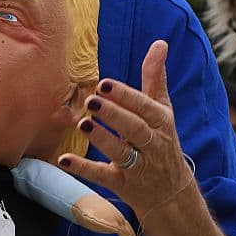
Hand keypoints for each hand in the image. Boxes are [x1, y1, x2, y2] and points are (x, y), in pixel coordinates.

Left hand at [57, 41, 192, 220]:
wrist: (171, 192)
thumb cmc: (161, 142)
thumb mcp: (163, 110)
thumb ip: (156, 78)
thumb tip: (160, 43)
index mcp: (161, 122)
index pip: (145, 107)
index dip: (125, 96)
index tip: (105, 83)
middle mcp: (152, 145)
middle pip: (134, 129)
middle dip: (114, 115)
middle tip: (92, 101)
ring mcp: (138, 167)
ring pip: (121, 152)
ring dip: (101, 138)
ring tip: (83, 123)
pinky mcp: (122, 185)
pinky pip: (103, 177)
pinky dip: (83, 169)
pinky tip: (64, 159)